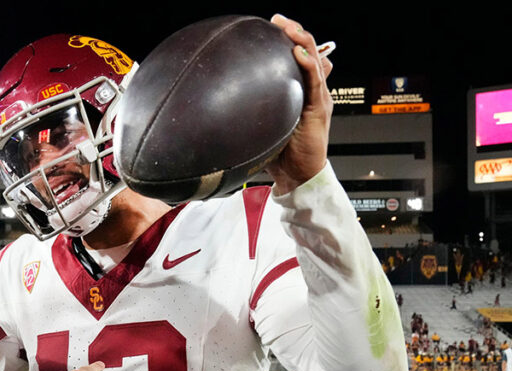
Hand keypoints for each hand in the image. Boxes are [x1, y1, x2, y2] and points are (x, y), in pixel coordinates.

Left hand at [266, 14, 333, 192]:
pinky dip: (308, 64)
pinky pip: (314, 81)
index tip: (272, 26)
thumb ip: (254, 111)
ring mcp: (318, 97)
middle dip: (295, 31)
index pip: (301, 57)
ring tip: (288, 27)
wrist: (299, 175)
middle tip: (278, 20)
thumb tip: (225, 104)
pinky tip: (298, 52)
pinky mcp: (319, 108)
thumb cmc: (282, 154)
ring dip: (302, 39)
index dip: (291, 39)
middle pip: (310, 50)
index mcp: (303, 91)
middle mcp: (313, 90)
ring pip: (315, 59)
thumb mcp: (266, 126)